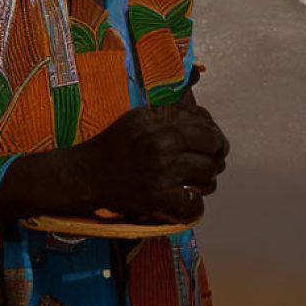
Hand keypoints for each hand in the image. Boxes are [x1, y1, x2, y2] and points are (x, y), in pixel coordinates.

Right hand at [75, 97, 228, 222]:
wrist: (87, 174)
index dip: (217, 136)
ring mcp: (160, 175)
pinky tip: (188, 191)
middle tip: (217, 159)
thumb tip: (197, 106)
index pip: (205, 129)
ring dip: (209, 176)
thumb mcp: (138, 116)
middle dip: (218, 155)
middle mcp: (161, 149)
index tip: (217, 142)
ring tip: (203, 176)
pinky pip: (193, 198)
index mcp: (159, 126)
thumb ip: (168, 110)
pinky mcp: (157, 199)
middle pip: (212, 151)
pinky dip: (195, 195)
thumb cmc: (115, 142)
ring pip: (207, 174)